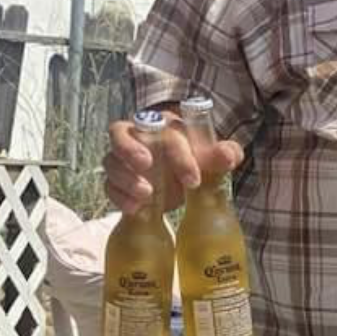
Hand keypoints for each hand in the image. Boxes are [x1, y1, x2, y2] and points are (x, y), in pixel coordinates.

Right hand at [104, 113, 243, 212]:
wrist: (180, 183)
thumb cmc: (195, 162)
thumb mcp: (211, 160)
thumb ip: (224, 155)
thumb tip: (228, 156)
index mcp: (163, 127)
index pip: (165, 133)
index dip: (179, 155)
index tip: (193, 180)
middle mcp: (137, 138)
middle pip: (119, 132)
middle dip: (130, 148)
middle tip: (147, 164)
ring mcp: (122, 160)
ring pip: (110, 161)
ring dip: (125, 178)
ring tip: (147, 195)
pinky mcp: (115, 182)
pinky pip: (108, 186)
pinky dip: (119, 197)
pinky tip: (135, 209)